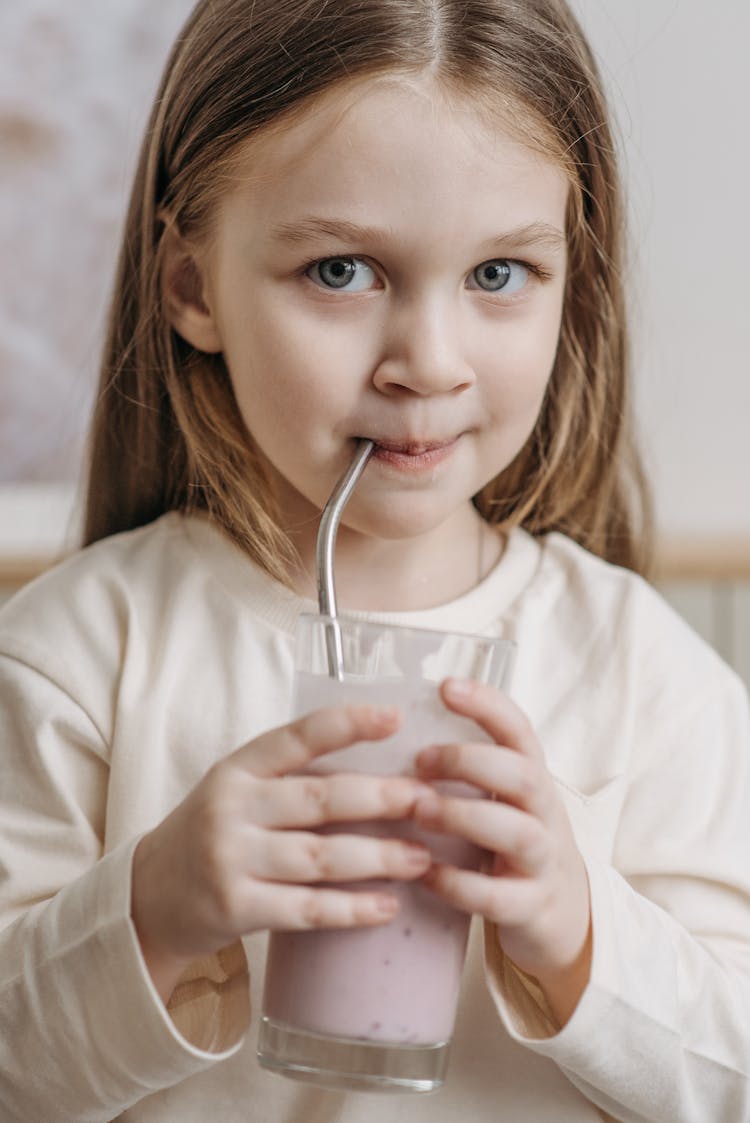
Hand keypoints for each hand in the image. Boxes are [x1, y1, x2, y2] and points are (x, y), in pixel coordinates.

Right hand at [131, 705, 431, 999]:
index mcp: (238, 768)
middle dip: (383, 799)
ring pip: (321, 857)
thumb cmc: (213, 832)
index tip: (396, 718)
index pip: (298, 736)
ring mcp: (231, 858)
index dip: (348, 724)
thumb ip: (292, 775)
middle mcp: (232, 807)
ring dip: (378, 857)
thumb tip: (382, 765)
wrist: (150, 895)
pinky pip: (306, 908)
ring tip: (420, 857)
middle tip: (429, 801)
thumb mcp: (238, 788)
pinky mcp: (235, 907)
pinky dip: (351, 908)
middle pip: (321, 799)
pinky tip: (386, 906)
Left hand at [413, 678, 591, 1025]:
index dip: (487, 704)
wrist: (562, 913)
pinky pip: (498, 896)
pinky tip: (424, 873)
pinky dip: (459, 884)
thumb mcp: (501, 798)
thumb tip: (391, 727)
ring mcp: (542, 861)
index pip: (519, 730)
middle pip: (523, 775)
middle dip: (470, 762)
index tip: (446, 686)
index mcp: (531, 778)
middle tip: (420, 760)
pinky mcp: (530, 906)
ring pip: (518, 833)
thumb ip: (467, 769)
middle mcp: (544, 813)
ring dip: (464, 816)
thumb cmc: (511, 841)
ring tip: (420, 811)